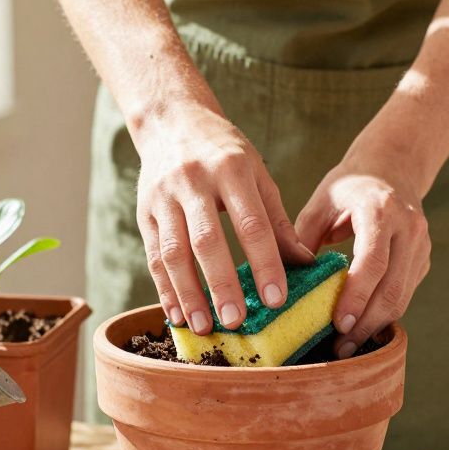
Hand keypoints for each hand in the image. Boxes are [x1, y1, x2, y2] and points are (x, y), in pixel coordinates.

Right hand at [134, 104, 313, 334]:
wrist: (173, 122)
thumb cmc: (226, 154)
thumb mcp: (257, 174)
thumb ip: (276, 220)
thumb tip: (304, 264)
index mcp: (232, 170)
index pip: (251, 224)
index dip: (264, 263)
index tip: (277, 299)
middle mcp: (194, 181)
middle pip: (207, 240)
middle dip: (221, 285)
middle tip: (237, 322)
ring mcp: (164, 196)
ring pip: (173, 252)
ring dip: (188, 293)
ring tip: (204, 327)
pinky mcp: (144, 211)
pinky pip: (153, 255)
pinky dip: (164, 288)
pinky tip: (177, 315)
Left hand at [295, 137, 430, 357]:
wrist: (393, 167)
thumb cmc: (348, 186)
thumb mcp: (320, 202)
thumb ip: (303, 238)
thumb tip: (284, 281)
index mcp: (380, 210)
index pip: (372, 261)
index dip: (356, 296)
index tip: (337, 324)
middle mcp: (408, 228)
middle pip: (392, 288)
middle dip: (365, 324)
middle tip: (339, 348)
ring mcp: (421, 245)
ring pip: (402, 298)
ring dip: (375, 326)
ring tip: (347, 346)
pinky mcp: (423, 259)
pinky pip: (404, 294)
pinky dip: (383, 315)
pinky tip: (361, 329)